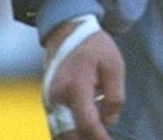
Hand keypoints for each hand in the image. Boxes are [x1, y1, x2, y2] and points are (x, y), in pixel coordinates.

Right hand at [43, 21, 124, 139]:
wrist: (68, 34)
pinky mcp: (47, 102)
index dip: (99, 138)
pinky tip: (82, 136)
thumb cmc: (96, 49)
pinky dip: (67, 134)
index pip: (86, 123)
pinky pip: (55, 125)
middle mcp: (57, 98)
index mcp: (75, 88)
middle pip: (68, 134)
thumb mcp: (115, 66)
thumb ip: (114, 95)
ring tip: (94, 139)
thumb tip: (109, 122)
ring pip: (58, 132)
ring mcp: (48, 101)